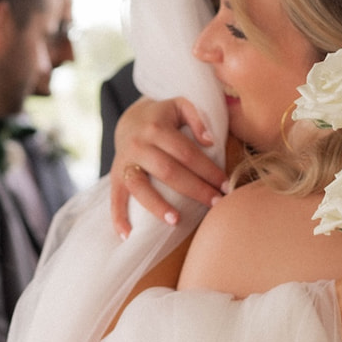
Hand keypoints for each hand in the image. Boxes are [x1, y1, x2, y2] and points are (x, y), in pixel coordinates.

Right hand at [109, 96, 226, 238]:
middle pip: (169, 171)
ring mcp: (125, 162)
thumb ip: (197, 117)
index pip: (187, 153)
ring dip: (157, 205)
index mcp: (157, 128)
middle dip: (195, 189)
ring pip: (141, 187)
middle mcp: (139, 145)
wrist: (130, 120)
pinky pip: (115, 198)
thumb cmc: (164, 117)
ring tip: (176, 220)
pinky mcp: (116, 176)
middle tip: (215, 203)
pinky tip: (127, 235)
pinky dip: (118, 217)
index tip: (226, 186)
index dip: (208, 170)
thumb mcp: (181, 105)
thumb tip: (209, 142)